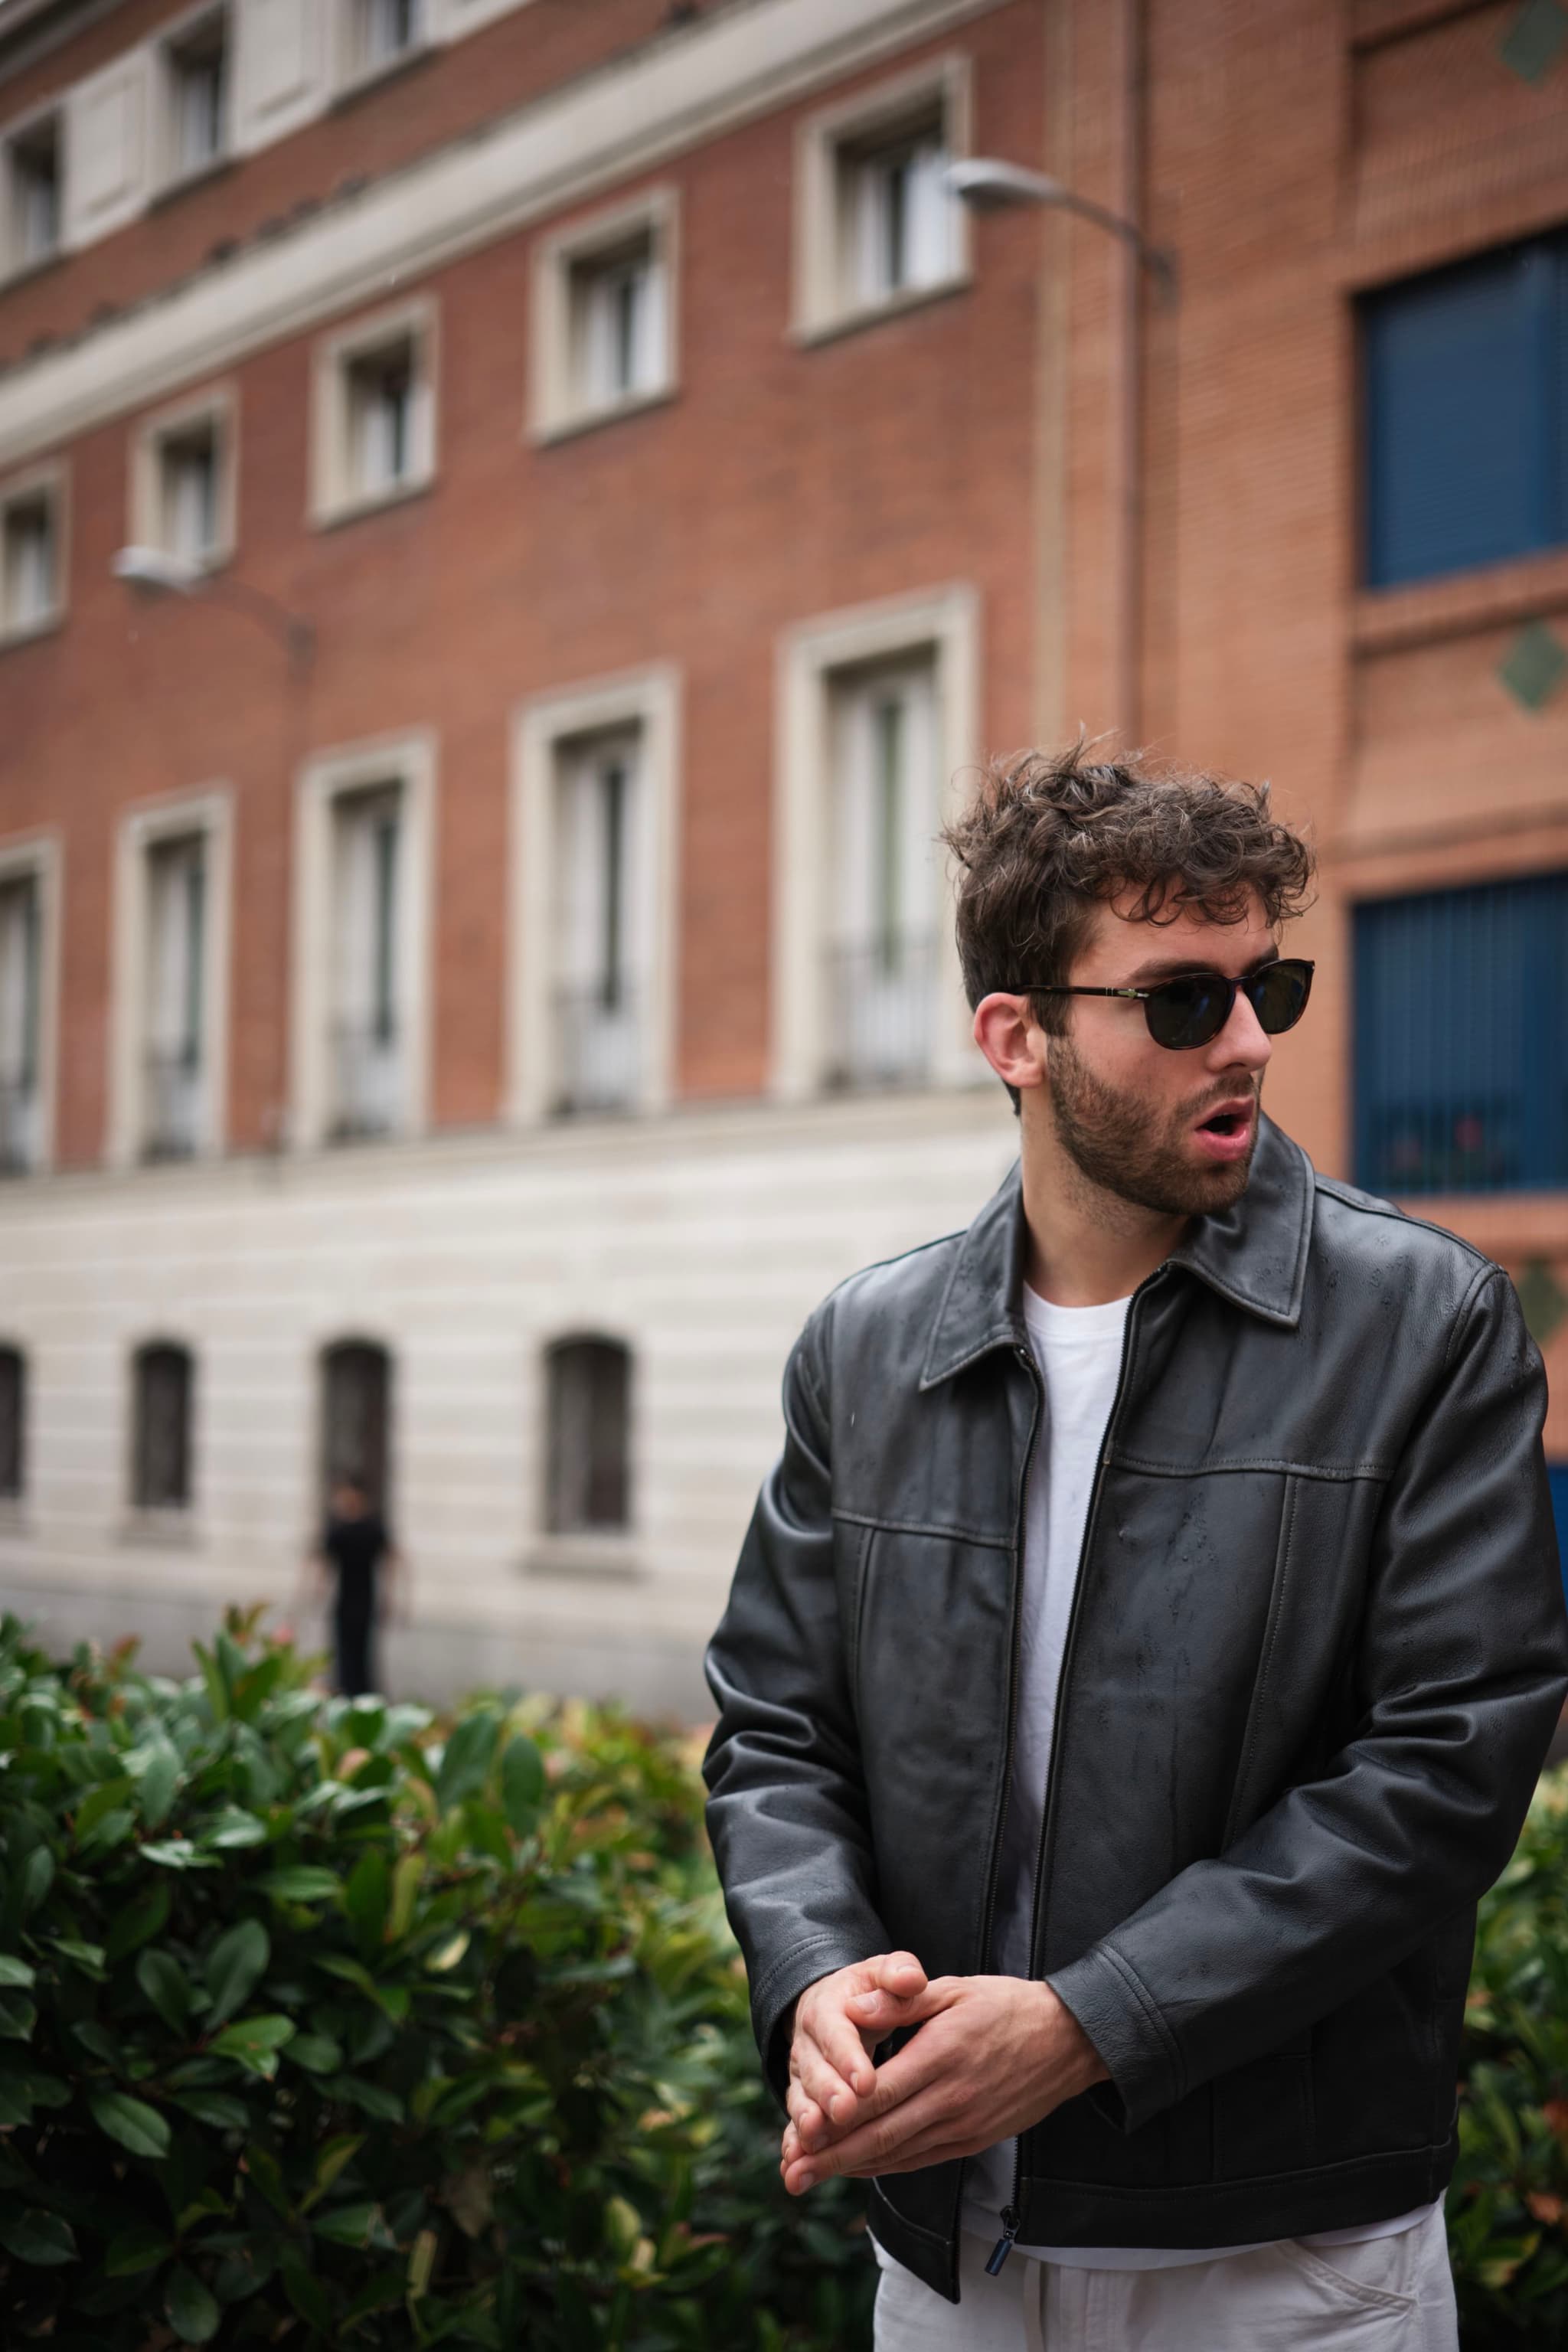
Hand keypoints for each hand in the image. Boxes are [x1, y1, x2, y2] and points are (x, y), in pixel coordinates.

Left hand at [781, 1975, 1105, 2190]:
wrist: (1067, 2040)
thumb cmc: (1005, 2006)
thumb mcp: (953, 1989)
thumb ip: (899, 2002)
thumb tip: (850, 2009)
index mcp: (941, 2056)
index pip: (877, 2095)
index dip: (833, 2119)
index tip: (796, 2132)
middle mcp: (951, 2099)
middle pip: (880, 2136)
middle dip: (831, 2158)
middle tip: (791, 2173)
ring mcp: (964, 2125)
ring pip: (898, 2155)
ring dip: (851, 2169)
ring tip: (809, 2176)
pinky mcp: (973, 2140)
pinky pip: (920, 2159)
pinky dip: (885, 2167)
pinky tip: (858, 2168)